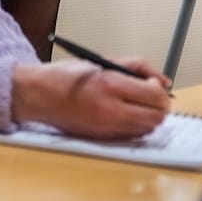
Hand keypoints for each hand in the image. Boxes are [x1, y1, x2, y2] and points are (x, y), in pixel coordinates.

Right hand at [11, 60, 168, 140]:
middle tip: (151, 95)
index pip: (155, 96)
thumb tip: (163, 81)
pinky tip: (125, 113)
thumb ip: (137, 67)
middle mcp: (110, 110)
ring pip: (147, 129)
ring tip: (137, 103)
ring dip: (149, 116)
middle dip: (160, 105)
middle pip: (156, 117)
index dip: (161, 90)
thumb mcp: (103, 61)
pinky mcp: (101, 139)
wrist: (38, 96)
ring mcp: (106, 128)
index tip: (154, 83)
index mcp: (110, 85)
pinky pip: (131, 136)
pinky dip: (136, 126)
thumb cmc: (67, 76)